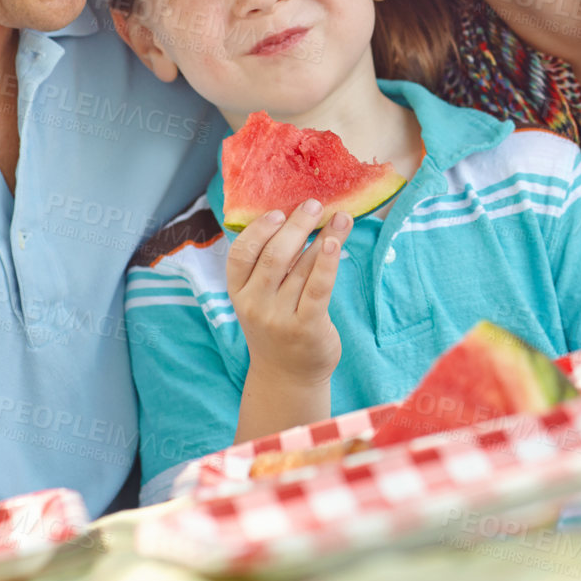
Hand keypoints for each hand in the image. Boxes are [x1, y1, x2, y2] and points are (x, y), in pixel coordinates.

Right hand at [226, 200, 351, 388]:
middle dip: (296, 225)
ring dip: (323, 237)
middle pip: (273, 256)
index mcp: (238, 292)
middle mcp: (254, 304)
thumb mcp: (262, 297)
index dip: (259, 229)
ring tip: (341, 217)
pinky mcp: (306, 327)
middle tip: (315, 204)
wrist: (287, 376)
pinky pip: (317, 288)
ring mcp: (279, 317)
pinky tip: (337, 243)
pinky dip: (327, 263)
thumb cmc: (278, 325)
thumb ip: (271, 265)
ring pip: (301, 268)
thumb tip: (298, 217)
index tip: (279, 211)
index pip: (240, 254)